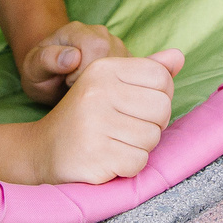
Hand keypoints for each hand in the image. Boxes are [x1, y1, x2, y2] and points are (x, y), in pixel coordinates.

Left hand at [19, 21, 126, 105]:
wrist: (50, 77)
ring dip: (108, 85)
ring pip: (126, 69)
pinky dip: (119, 87)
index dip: (83, 73)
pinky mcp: (127, 60)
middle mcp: (100, 33)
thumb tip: (73, 56)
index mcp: (76, 30)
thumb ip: (47, 60)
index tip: (67, 82)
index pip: (96, 48)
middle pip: (114, 59)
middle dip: (97, 81)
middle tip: (77, 87)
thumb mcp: (33, 69)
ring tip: (87, 87)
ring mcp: (117, 45)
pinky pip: (133, 75)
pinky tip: (101, 88)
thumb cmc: (40, 74)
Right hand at [34, 49, 183, 183]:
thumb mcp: (110, 85)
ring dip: (139, 147)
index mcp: (104, 68)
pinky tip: (108, 159)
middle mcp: (98, 91)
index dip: (159, 97)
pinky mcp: (96, 154)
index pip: (161, 77)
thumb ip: (146, 70)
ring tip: (114, 143)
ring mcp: (95, 123)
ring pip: (153, 138)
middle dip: (152, 124)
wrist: (44, 150)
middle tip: (126, 129)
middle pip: (162, 108)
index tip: (138, 107)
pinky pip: (139, 162)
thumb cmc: (86, 116)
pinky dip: (128, 166)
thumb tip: (178, 56)